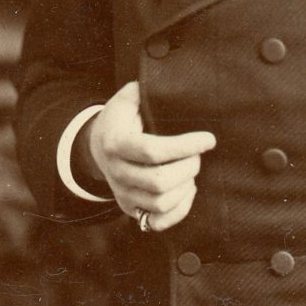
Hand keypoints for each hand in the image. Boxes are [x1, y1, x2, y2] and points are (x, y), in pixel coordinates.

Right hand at [85, 82, 215, 231]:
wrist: (96, 149)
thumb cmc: (120, 121)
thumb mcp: (124, 101)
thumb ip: (141, 91)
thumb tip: (164, 83)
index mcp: (115, 144)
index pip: (153, 151)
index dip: (185, 146)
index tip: (209, 139)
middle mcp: (117, 173)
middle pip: (160, 181)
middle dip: (189, 167)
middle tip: (197, 155)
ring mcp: (123, 195)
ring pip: (161, 203)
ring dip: (186, 186)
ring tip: (190, 170)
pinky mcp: (131, 210)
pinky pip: (158, 222)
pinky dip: (180, 210)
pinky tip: (187, 190)